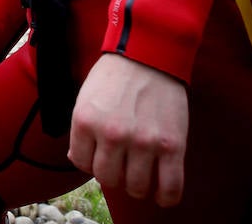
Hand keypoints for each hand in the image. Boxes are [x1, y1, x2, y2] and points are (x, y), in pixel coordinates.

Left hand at [67, 53, 187, 206]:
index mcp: (86, 121)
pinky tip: (162, 194)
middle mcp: (112, 135)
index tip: (102, 155)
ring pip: (136, 187)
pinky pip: (170, 188)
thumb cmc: (115, 75)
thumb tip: (79, 160)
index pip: (82, 163)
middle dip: (114, 175)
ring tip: (141, 174)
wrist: (149, 53)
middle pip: (108, 179)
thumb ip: (81, 130)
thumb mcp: (85, 98)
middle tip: (122, 164)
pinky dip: (166, 198)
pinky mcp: (172, 146)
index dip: (92, 161)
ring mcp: (143, 142)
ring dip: (138, 186)